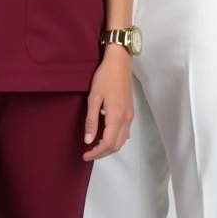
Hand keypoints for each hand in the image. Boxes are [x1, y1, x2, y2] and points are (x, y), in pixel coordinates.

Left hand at [83, 46, 133, 161]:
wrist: (120, 62)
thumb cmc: (104, 77)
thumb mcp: (94, 97)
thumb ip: (91, 120)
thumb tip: (88, 140)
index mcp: (116, 116)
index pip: (108, 143)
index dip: (97, 152)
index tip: (85, 155)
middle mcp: (126, 119)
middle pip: (117, 145)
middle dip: (103, 153)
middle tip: (89, 153)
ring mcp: (130, 116)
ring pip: (122, 140)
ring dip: (110, 147)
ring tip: (96, 146)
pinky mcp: (131, 111)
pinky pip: (125, 132)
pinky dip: (116, 139)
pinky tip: (106, 135)